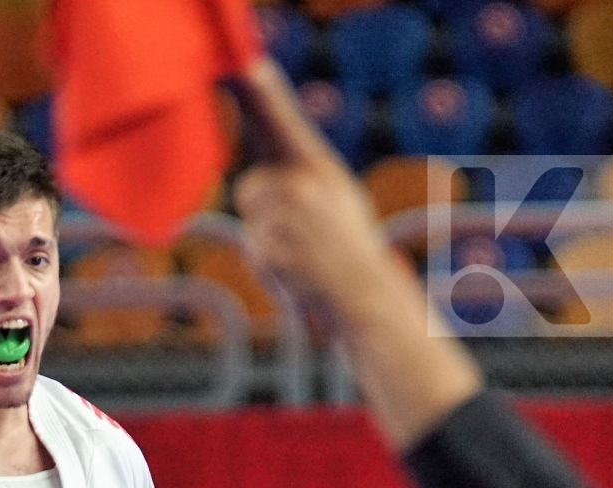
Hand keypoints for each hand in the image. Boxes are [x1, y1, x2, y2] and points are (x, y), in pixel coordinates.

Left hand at [228, 57, 483, 449]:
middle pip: (251, 184)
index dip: (263, 93)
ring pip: (250, 217)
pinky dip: (269, 262)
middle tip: (301, 227)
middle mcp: (306, 186)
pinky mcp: (274, 246)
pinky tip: (298, 270)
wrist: (366, 297)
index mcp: (322, 169)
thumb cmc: (346, 252)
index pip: (284, 124)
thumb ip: (294, 181)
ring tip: (301, 253)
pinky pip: (254, 247)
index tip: (246, 64)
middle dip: (264, 208)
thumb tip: (252, 181)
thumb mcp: (330, 203)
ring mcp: (290, 218)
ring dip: (265, 237)